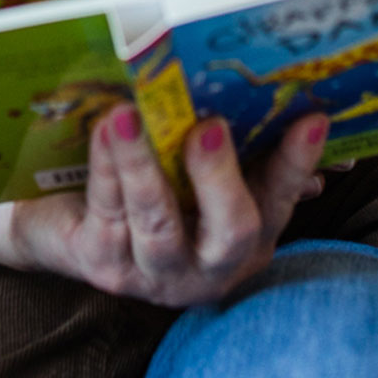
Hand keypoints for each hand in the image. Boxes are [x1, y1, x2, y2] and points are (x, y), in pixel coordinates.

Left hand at [4, 106, 327, 305]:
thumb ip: (245, 147)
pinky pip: (108, 209)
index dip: (298, 162)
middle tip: (208, 127)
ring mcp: (155, 271)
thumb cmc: (150, 189)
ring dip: (144, 165)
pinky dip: (107, 165)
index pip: (280, 197)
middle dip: (221, 176)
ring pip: (157, 221)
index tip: (311, 119)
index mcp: (246, 239)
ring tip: (130, 116)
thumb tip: (297, 105)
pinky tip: (105, 129)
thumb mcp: (197, 172)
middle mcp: (209, 265)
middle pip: (232, 229)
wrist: (66, 230)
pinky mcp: (103, 264)